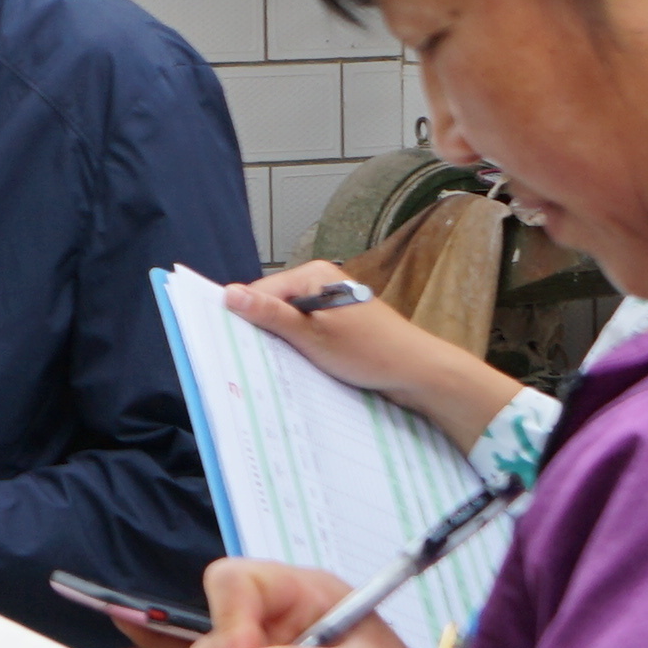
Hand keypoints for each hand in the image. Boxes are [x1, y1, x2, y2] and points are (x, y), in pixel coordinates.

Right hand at [226, 263, 512, 456]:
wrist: (418, 372)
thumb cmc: (370, 351)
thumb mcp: (313, 336)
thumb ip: (271, 315)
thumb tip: (229, 294)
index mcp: (314, 274)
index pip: (261, 291)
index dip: (248, 318)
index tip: (236, 346)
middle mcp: (321, 283)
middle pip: (274, 306)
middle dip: (267, 332)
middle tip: (260, 360)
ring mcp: (331, 304)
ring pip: (290, 322)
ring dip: (284, 343)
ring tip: (283, 365)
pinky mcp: (339, 325)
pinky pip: (307, 333)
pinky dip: (301, 349)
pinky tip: (302, 365)